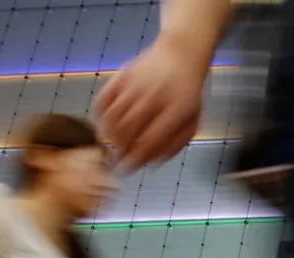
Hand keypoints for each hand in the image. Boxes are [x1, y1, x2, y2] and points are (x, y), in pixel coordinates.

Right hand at [93, 34, 211, 168]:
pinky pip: (103, 100)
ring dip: (110, 135)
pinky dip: (100, 116)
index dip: (137, 157)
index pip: (152, 138)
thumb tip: (151, 163)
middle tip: (118, 159)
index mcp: (178, 108)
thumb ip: (176, 144)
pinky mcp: (122, 75)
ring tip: (114, 144)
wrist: (181, 54)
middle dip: (120, 148)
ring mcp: (136, 83)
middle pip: (129, 129)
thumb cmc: (187, 93)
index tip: (127, 169)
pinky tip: (105, 125)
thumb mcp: (192, 120)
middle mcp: (155, 95)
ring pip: (114, 116)